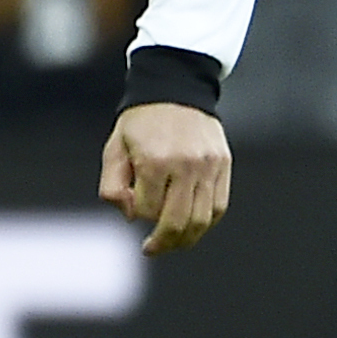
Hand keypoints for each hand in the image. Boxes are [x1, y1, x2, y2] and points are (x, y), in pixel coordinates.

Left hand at [99, 102, 232, 256]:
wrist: (175, 89)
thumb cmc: (141, 122)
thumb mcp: (114, 148)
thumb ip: (112, 186)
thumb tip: (131, 217)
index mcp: (155, 161)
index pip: (146, 210)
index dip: (136, 214)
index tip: (132, 206)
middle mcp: (185, 166)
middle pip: (177, 223)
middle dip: (162, 243)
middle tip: (152, 248)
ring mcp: (208, 166)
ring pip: (201, 220)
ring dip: (185, 239)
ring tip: (172, 243)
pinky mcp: (223, 165)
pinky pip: (218, 206)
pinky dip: (206, 222)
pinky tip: (191, 225)